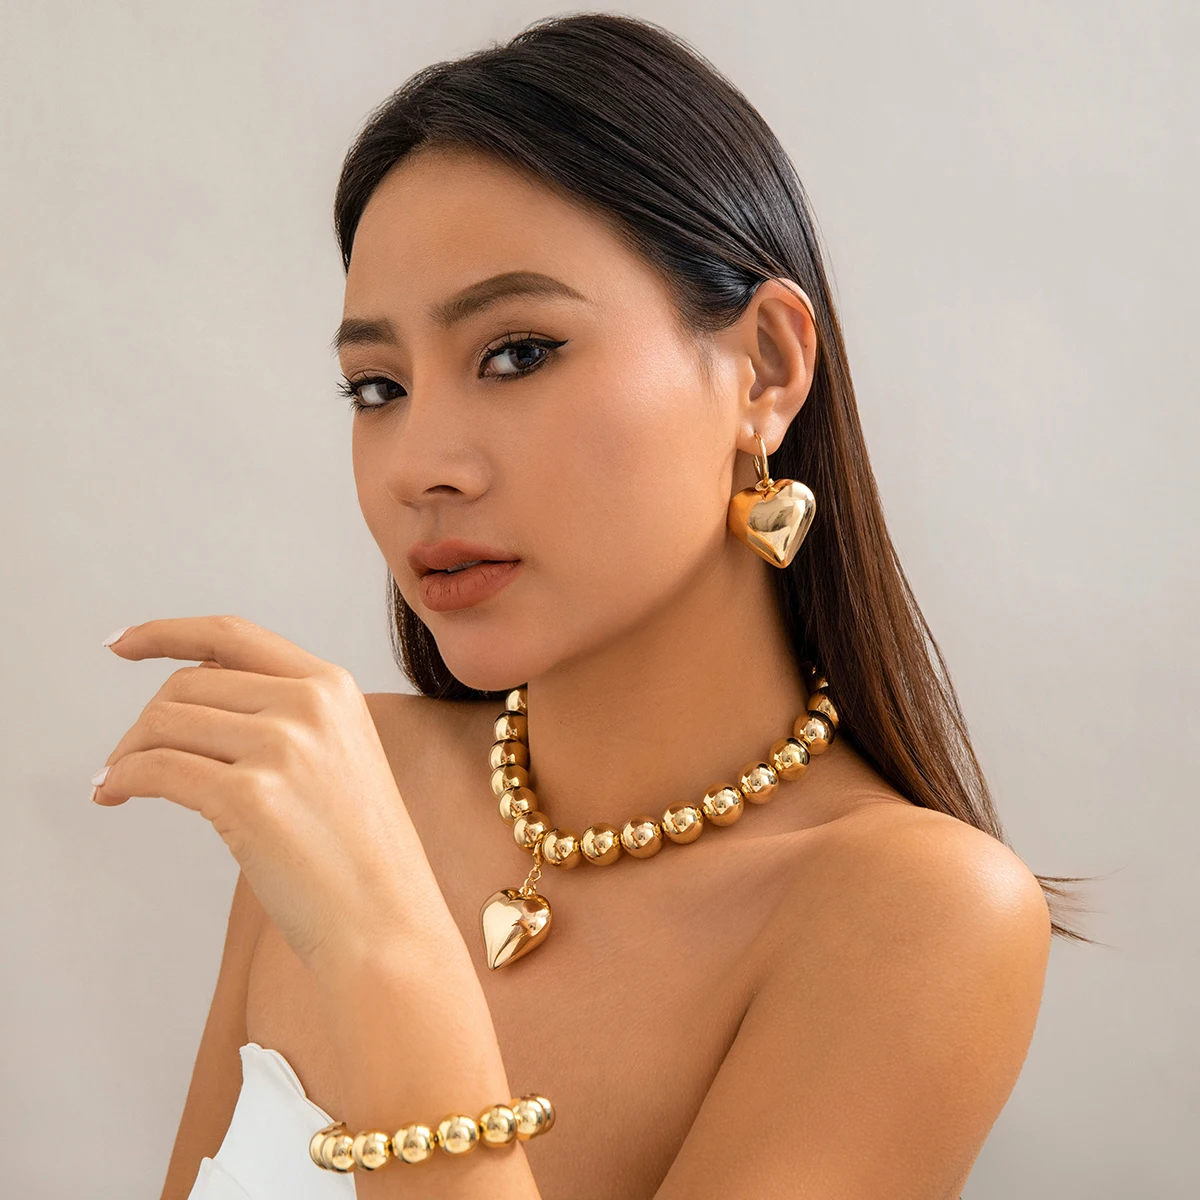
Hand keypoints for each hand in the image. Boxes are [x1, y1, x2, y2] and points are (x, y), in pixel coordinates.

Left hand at [93, 614, 448, 975]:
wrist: (387, 923)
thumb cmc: (358, 854)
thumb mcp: (339, 756)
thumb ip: (283, 715)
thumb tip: (192, 699)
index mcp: (333, 686)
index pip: (233, 636)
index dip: (168, 633)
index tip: (122, 645)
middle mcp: (309, 705)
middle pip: (190, 683)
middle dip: (146, 721)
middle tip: (127, 760)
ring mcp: (282, 748)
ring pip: (166, 722)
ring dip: (127, 752)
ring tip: (117, 781)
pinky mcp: (250, 798)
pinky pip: (156, 769)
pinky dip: (122, 778)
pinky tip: (114, 794)